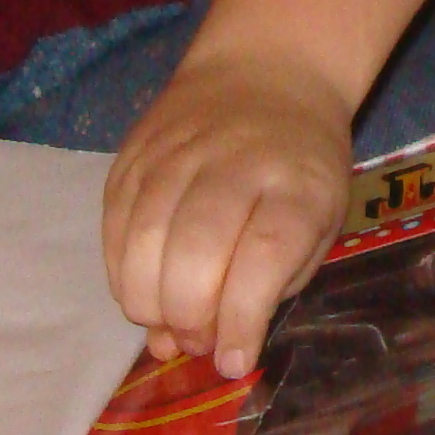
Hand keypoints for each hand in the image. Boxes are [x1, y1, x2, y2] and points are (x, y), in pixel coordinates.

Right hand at [103, 51, 354, 375]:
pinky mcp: (133, 154)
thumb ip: (274, 284)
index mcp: (296, 184)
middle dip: (189, 318)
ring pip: (142, 244)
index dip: (241, 319)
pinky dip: (122, 274)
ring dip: (149, 304)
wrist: (267, 73)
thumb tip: (217, 352)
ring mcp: (176, 154)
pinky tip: (142, 292)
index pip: (264, 256)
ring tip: (167, 323)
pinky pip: (113, 227)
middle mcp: (233, 164)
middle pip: (194, 253)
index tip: (234, 361)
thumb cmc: (302, 165)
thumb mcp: (322, 222)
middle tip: (197, 341)